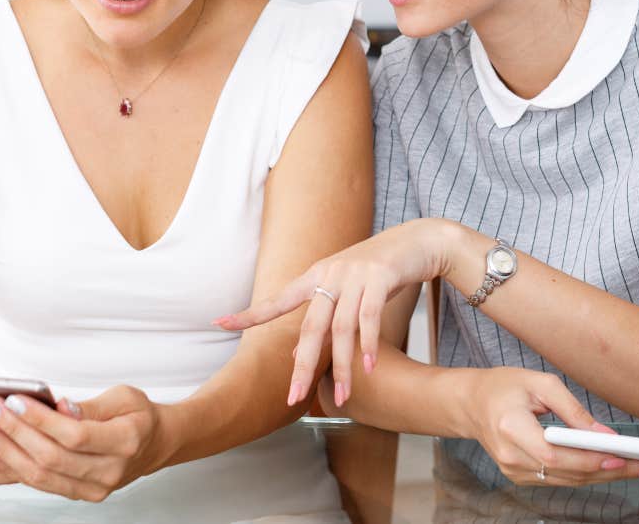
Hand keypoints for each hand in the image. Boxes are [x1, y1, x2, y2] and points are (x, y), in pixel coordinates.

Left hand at [0, 385, 173, 501]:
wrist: (156, 443)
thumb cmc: (139, 414)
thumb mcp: (124, 396)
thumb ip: (91, 405)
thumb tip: (60, 407)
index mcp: (126, 441)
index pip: (74, 434)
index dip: (40, 419)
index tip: (13, 399)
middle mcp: (110, 471)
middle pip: (51, 457)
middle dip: (14, 432)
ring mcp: (95, 488)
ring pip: (41, 475)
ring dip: (6, 451)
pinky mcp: (80, 495)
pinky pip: (41, 484)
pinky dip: (13, 468)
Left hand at [214, 218, 452, 406]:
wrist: (418, 239)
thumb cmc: (379, 269)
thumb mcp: (346, 290)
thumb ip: (322, 318)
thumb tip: (295, 353)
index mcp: (317, 276)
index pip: (278, 300)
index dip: (250, 313)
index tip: (220, 322)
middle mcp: (331, 274)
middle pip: (311, 326)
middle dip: (304, 366)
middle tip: (294, 398)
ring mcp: (355, 274)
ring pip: (341, 327)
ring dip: (342, 366)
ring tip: (343, 397)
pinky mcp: (381, 275)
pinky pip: (369, 315)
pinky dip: (368, 344)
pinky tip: (369, 367)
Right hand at [459, 368, 638, 485]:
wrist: (470, 404)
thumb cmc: (502, 386)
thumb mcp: (537, 383)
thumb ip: (571, 409)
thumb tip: (605, 436)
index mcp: (510, 427)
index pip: (555, 453)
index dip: (589, 459)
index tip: (623, 457)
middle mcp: (511, 456)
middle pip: (568, 472)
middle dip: (612, 470)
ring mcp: (514, 472)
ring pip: (568, 481)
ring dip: (605, 476)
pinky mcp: (521, 478)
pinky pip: (560, 480)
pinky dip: (587, 474)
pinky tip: (611, 468)